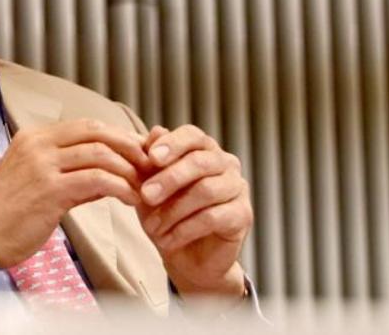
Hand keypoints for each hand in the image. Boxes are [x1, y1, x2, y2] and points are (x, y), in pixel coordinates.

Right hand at [0, 119, 149, 268]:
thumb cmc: (10, 215)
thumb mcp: (40, 182)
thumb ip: (73, 172)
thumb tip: (112, 171)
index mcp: (33, 137)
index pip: (86, 125)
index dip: (117, 136)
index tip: (138, 152)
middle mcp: (37, 144)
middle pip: (96, 131)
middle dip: (129, 145)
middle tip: (150, 163)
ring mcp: (42, 164)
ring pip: (100, 154)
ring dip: (129, 169)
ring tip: (144, 186)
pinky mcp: (49, 189)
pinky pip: (97, 180)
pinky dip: (121, 188)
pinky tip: (130, 199)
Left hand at [136, 125, 251, 297]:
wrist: (183, 256)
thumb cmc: (165, 214)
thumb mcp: (148, 187)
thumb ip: (150, 162)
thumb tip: (155, 131)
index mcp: (203, 149)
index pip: (192, 135)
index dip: (172, 143)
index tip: (151, 157)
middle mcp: (225, 164)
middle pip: (200, 162)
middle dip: (169, 178)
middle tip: (146, 195)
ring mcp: (237, 188)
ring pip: (206, 190)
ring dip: (173, 210)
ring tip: (151, 227)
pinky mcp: (243, 215)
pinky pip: (213, 217)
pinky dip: (185, 229)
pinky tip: (168, 240)